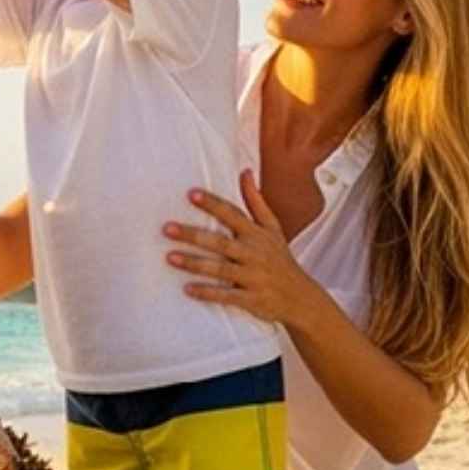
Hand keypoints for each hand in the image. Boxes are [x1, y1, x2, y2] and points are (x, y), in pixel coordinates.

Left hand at [163, 171, 322, 327]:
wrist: (301, 297)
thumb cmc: (280, 258)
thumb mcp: (273, 228)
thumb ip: (256, 201)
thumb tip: (245, 171)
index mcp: (257, 234)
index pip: (232, 215)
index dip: (212, 204)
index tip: (191, 194)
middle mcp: (254, 253)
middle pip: (220, 243)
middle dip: (193, 235)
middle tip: (167, 228)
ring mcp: (253, 277)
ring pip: (220, 269)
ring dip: (194, 264)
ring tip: (169, 257)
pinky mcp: (252, 299)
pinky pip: (227, 296)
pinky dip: (208, 293)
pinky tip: (187, 289)